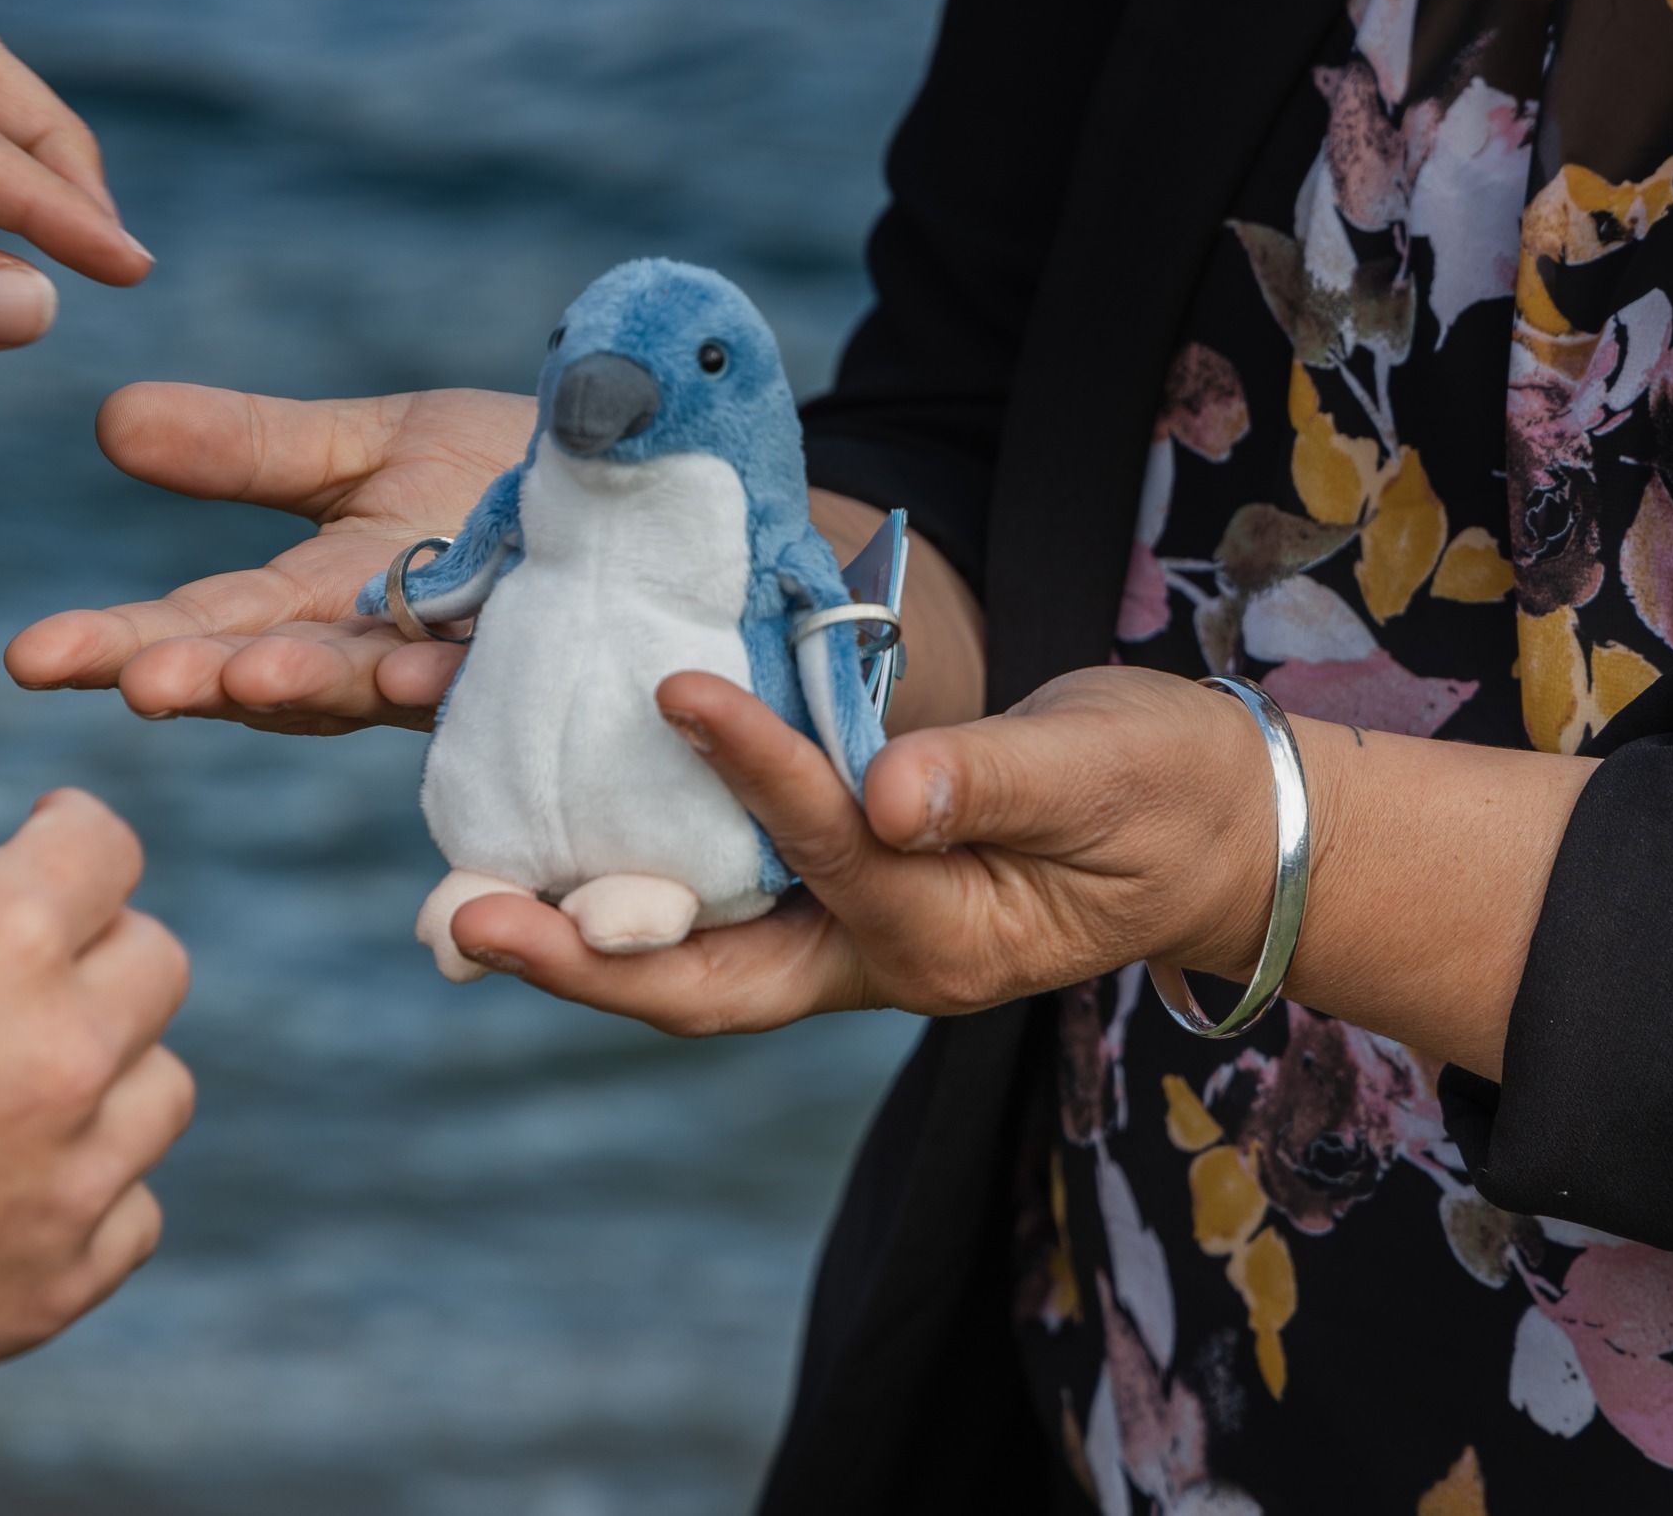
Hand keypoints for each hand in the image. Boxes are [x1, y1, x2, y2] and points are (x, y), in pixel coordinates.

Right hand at [0, 789, 193, 1515]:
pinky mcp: (67, 1277)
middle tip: (16, 978)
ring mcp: (76, 1173)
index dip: (71, 833)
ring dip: (107, 1072)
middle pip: (158, 961)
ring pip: (162, 1087)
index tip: (45, 843)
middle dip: (98, 950)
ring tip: (5, 1093)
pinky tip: (3, 1187)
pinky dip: (87, 1189)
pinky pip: (135, 1207)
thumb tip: (12, 873)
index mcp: (2, 939)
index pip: (108, 847)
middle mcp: (66, 1049)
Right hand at [6, 382, 534, 733]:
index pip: (202, 627)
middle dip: (200, 680)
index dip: (117, 646)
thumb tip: (109, 418)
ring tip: (244, 680)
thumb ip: (248, 448)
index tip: (29, 660)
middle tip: (129, 682)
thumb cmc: (512, 472)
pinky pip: (494, 687)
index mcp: (325, 603)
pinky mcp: (549, 671)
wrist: (661, 481)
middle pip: (273, 674)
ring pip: (376, 691)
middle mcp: (385, 653)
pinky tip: (410, 675)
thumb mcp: (370, 448)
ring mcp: (465, 670)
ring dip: (311, 689)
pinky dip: (449, 682)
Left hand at [447, 666, 1593, 1080]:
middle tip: (463, 920)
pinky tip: (553, 850)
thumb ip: (993, 779)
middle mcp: (879, 961)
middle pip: (712, 986)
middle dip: (587, 958)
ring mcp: (851, 944)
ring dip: (583, 940)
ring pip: (696, 963)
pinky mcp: (836, 902)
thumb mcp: (1102, 772)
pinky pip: (717, 912)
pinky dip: (633, 892)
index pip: (831, 848)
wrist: (1209, 829)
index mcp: (950, 935)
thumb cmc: (1166, 791)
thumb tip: (889, 789)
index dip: (756, 769)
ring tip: (463, 904)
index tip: (677, 686)